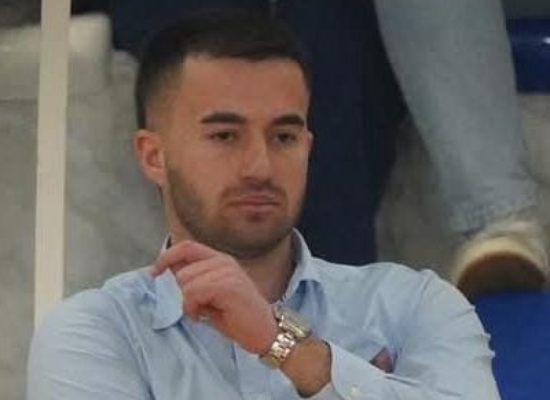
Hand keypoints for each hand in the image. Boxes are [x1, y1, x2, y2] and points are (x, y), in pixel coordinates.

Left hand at [151, 240, 277, 354]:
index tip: (154, 271)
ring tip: (202, 313)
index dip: (167, 256)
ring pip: (186, 282)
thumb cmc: (237, 316)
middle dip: (181, 293)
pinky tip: (203, 316)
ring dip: (188, 303)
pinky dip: (192, 308)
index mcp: (220, 259)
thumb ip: (193, 280)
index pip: (187, 247)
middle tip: (196, 308)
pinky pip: (193, 293)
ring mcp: (227, 272)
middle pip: (182, 271)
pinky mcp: (228, 285)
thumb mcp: (210, 294)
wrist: (264, 332)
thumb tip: (169, 271)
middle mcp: (224, 261)